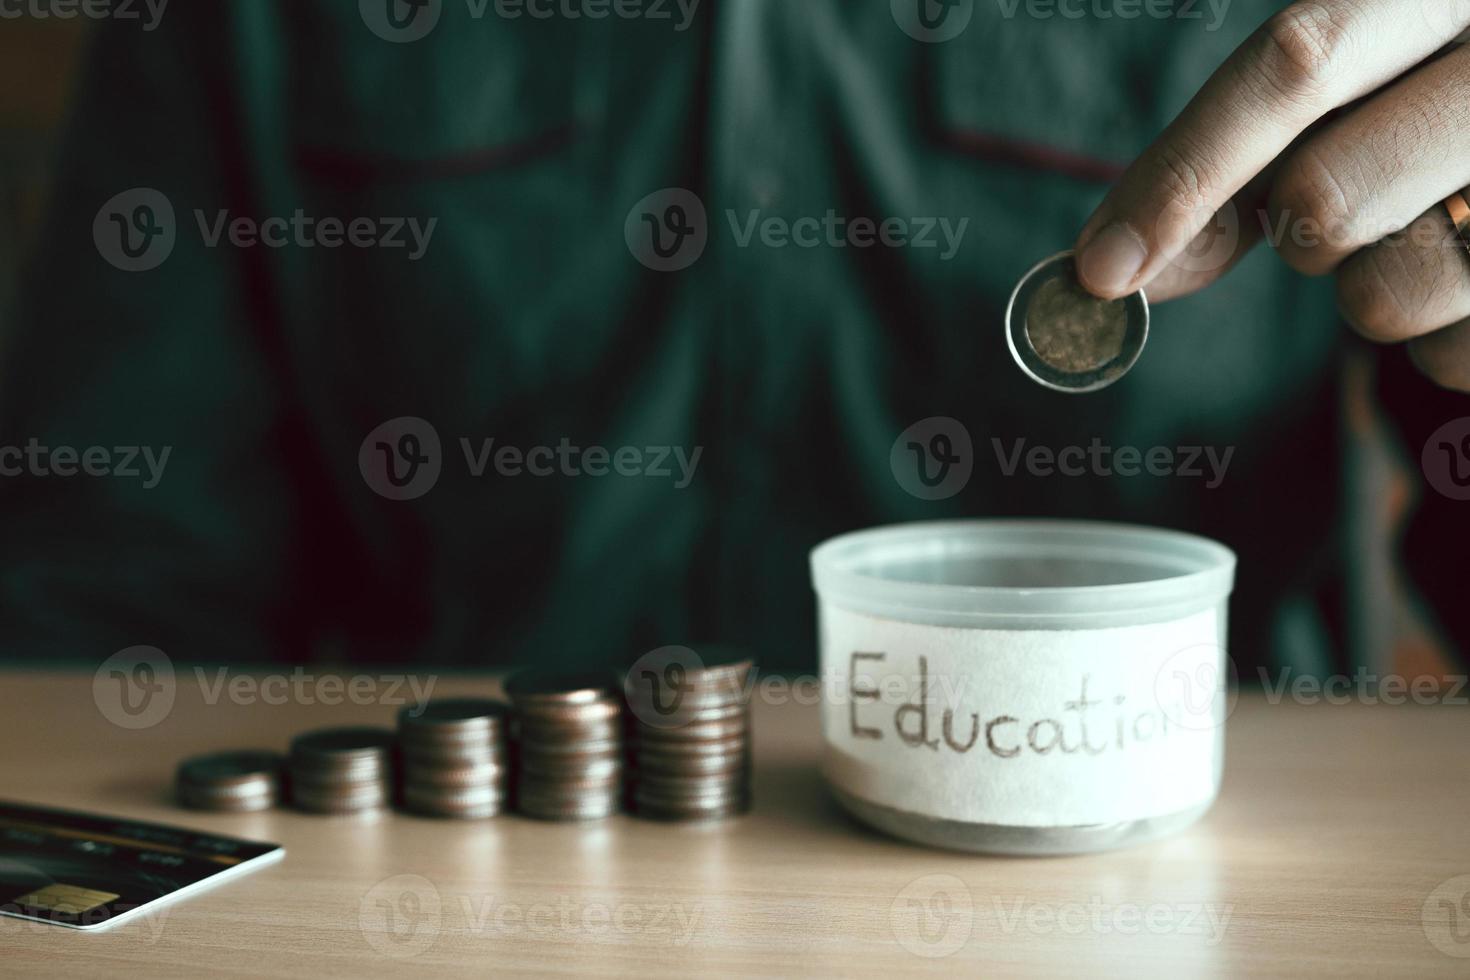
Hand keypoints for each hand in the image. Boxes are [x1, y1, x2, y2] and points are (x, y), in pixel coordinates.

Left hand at [1074, 0, 1469, 390]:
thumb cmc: (1447, 99)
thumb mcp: (1365, 84)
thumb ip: (1242, 160)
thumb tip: (1118, 267)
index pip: (1298, 62)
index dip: (1184, 173)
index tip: (1102, 268)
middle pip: (1321, 198)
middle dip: (1302, 230)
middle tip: (1359, 198)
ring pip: (1378, 298)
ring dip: (1374, 288)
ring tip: (1448, 228)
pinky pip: (1447, 361)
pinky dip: (1443, 338)